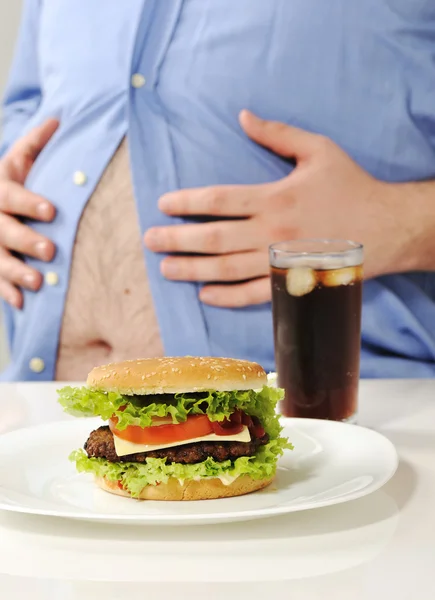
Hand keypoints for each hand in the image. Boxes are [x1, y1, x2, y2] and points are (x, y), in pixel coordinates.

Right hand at [0, 119, 57, 307]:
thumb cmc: (10, 182)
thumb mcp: (17, 161)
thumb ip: (34, 144)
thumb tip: (57, 120)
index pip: (11, 196)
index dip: (29, 202)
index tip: (52, 210)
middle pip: (4, 230)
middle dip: (26, 240)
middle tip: (51, 250)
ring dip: (15, 271)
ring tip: (37, 281)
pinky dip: (5, 291)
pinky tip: (20, 302)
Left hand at [144, 110, 396, 307]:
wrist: (387, 227)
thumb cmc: (351, 187)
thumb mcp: (318, 150)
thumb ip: (278, 135)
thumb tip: (242, 116)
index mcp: (274, 197)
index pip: (218, 200)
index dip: (185, 203)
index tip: (163, 205)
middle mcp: (272, 232)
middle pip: (213, 238)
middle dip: (176, 240)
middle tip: (150, 241)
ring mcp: (280, 261)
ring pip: (226, 269)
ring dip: (192, 270)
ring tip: (166, 269)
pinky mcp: (291, 282)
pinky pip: (254, 294)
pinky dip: (228, 297)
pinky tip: (206, 295)